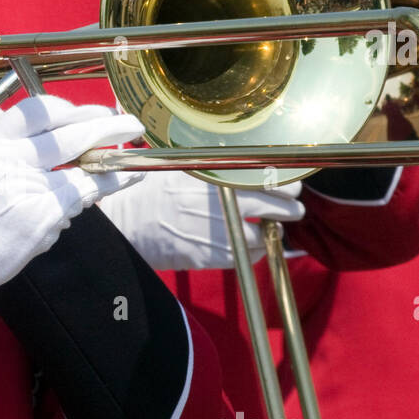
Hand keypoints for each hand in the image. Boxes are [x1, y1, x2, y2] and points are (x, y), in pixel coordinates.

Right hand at [0, 96, 144, 339]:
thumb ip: (21, 150)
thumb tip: (73, 139)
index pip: (35, 110)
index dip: (70, 108)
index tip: (91, 111)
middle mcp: (9, 157)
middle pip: (68, 133)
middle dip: (106, 126)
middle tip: (130, 123)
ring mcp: (28, 185)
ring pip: (85, 166)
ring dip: (114, 159)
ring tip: (134, 154)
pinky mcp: (45, 212)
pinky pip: (86, 193)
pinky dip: (109, 184)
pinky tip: (127, 178)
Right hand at [99, 171, 304, 270]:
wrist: (124, 226)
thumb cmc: (148, 194)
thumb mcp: (178, 167)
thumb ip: (211, 165)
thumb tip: (247, 163)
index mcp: (211, 173)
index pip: (264, 173)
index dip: (284, 180)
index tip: (289, 183)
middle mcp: (217, 199)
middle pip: (274, 202)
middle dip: (290, 206)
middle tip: (294, 207)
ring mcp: (216, 229)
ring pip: (266, 232)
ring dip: (276, 230)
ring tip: (278, 227)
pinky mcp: (211, 255)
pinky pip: (249, 254)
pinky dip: (257, 250)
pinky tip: (254, 244)